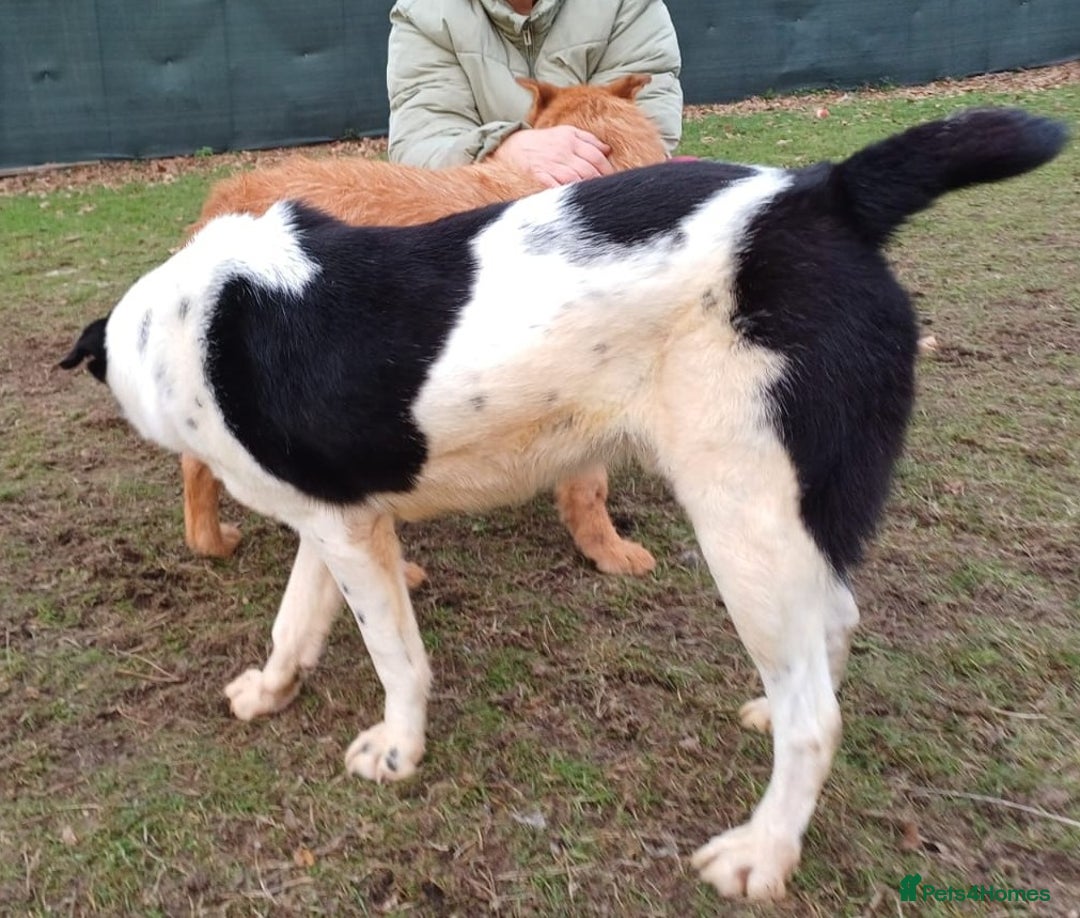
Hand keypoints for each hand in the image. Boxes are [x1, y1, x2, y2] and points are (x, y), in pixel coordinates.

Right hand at [491, 125, 612, 186]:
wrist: (510, 146)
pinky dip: (567, 194)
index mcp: (570, 140)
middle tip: (607, 193)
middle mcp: (562, 152)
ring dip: (587, 189)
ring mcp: (550, 165)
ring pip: (576, 179)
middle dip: (600, 182)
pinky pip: (557, 188)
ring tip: (595, 198)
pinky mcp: (539, 177)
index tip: (614, 179)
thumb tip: (607, 150)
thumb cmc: (542, 142)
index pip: (596, 156)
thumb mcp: (564, 133)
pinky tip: (575, 201)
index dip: (607, 169)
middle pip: (589, 169)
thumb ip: (587, 139)